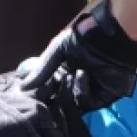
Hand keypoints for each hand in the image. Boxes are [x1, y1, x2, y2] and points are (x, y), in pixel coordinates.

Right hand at [21, 0, 136, 111]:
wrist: (113, 31)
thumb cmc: (86, 35)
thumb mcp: (58, 50)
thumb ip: (42, 69)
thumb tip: (22, 87)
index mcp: (64, 72)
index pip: (48, 90)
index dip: (39, 92)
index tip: (29, 93)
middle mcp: (75, 84)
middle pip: (59, 101)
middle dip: (52, 96)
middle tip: (48, 89)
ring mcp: (90, 91)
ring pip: (72, 104)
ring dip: (67, 91)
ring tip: (69, 75)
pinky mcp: (105, 96)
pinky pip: (89, 102)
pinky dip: (82, 90)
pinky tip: (82, 74)